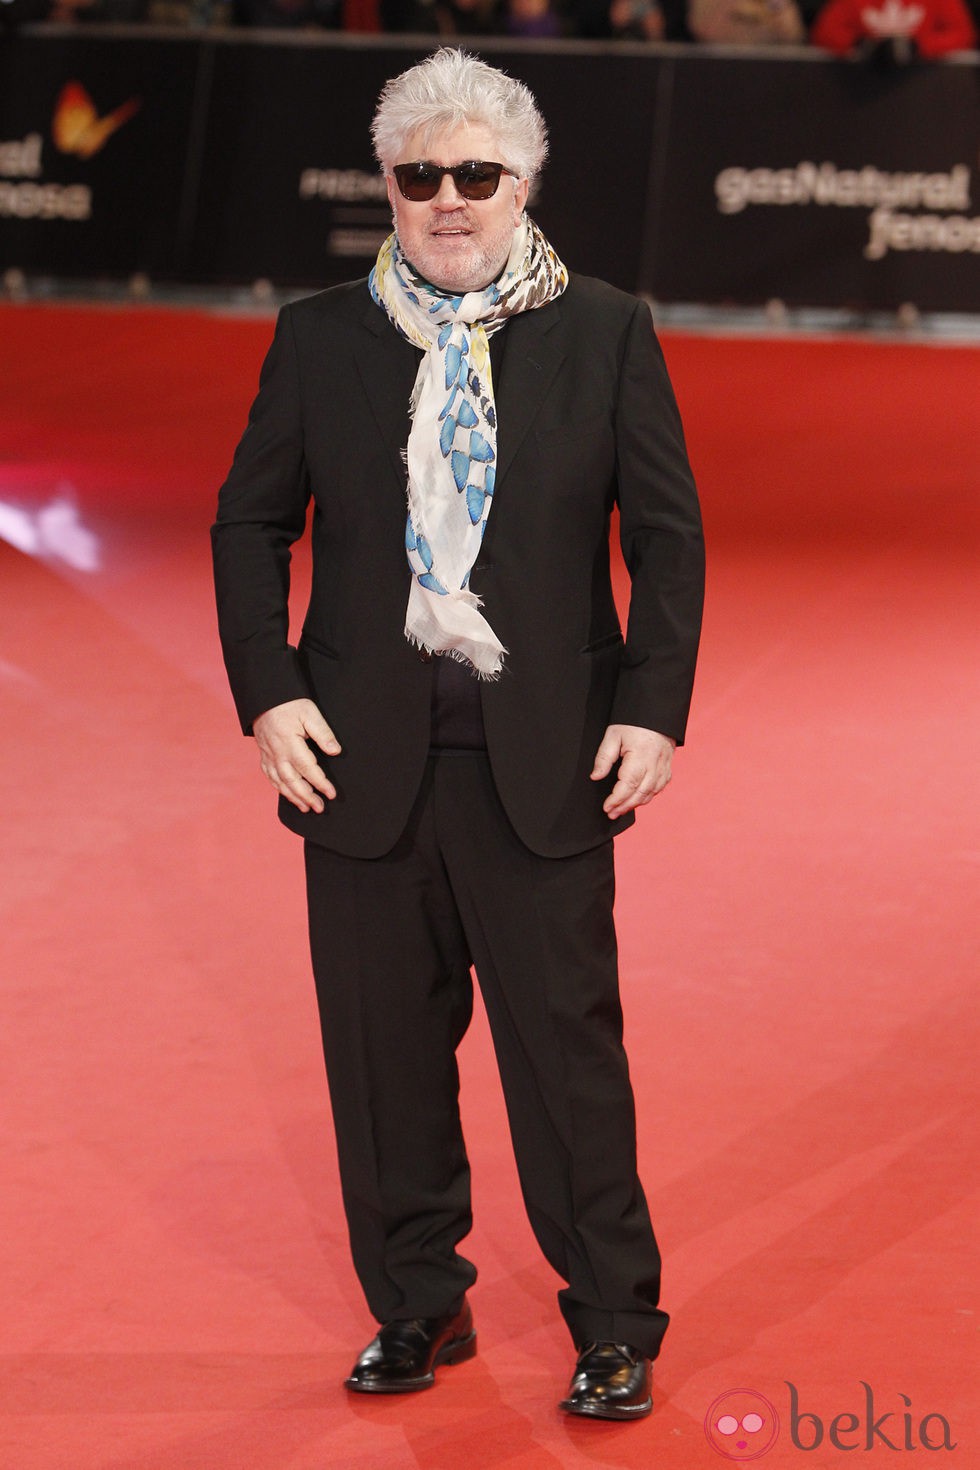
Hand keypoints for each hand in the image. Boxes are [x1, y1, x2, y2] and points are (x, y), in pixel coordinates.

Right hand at [252, 699, 340, 813]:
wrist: (265, 698)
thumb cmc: (290, 704)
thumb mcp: (310, 713)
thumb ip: (323, 733)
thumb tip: (335, 751)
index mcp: (290, 743)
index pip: (308, 768)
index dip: (320, 783)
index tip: (331, 794)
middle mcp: (277, 753)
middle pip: (292, 781)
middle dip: (307, 797)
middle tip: (320, 808)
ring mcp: (269, 756)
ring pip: (280, 782)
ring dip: (293, 797)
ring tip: (306, 808)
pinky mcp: (264, 755)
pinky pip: (270, 777)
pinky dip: (279, 788)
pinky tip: (288, 795)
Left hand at [590, 724, 675, 819]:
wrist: (657, 714)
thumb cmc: (634, 723)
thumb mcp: (613, 735)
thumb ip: (604, 757)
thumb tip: (595, 776)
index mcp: (640, 756)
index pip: (628, 785)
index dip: (617, 799)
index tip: (606, 807)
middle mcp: (655, 765)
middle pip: (640, 793)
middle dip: (624, 806)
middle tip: (610, 813)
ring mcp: (663, 768)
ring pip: (650, 793)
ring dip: (635, 804)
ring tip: (620, 810)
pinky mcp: (667, 768)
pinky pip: (658, 788)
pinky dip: (647, 797)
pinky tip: (636, 800)